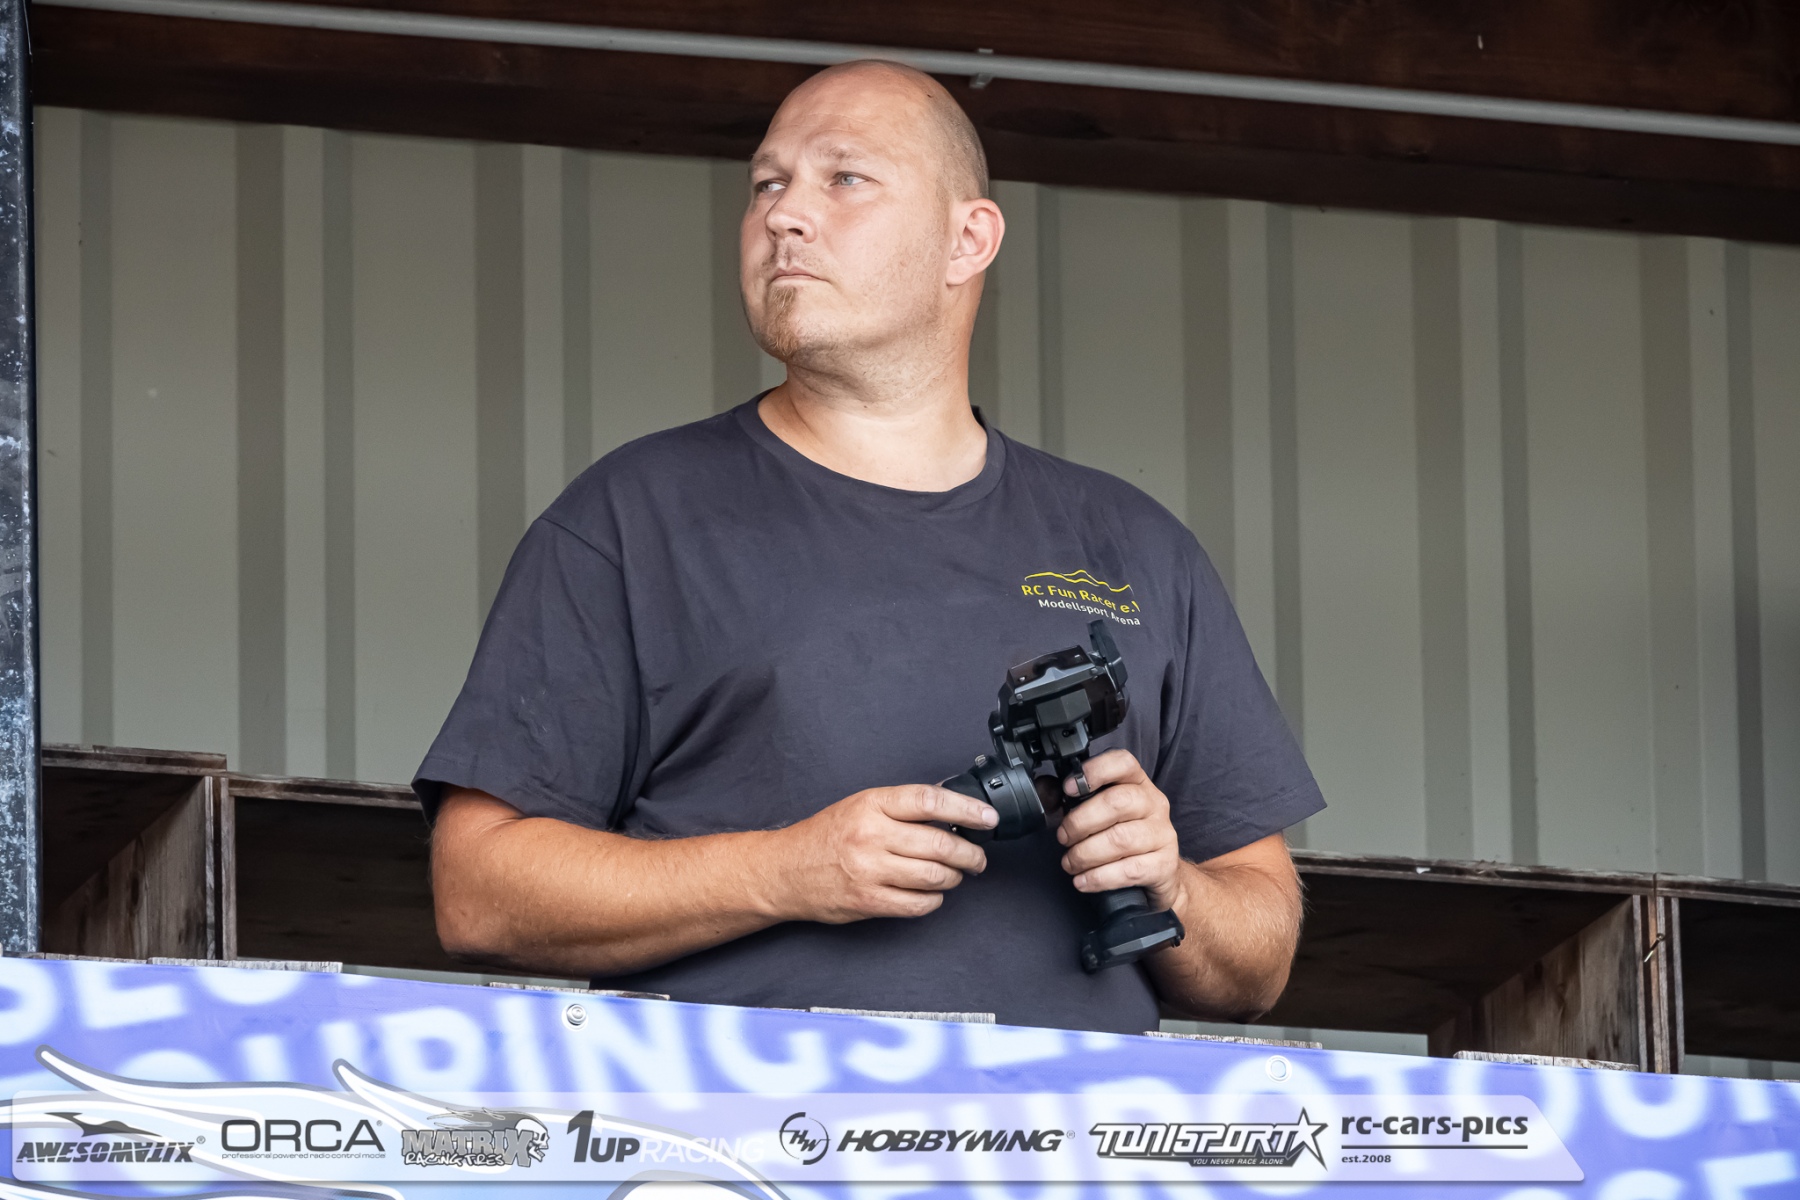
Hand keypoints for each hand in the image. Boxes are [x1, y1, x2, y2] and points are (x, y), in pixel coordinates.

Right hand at [772, 785, 997, 923]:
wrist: (785, 870)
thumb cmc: (826, 836)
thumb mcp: (860, 805)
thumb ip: (901, 806)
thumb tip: (950, 805)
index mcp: (871, 804)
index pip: (930, 801)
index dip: (967, 809)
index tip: (988, 818)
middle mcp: (871, 835)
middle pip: (939, 843)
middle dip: (969, 853)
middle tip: (977, 858)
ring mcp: (869, 870)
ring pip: (934, 876)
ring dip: (954, 877)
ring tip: (955, 874)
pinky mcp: (868, 900)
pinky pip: (918, 904)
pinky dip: (934, 900)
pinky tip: (932, 893)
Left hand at [1055, 749, 1185, 911]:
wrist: (1157, 874)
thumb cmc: (1120, 838)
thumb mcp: (1096, 812)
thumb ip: (1067, 798)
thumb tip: (1045, 791)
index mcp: (1137, 783)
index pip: (1123, 762)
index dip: (1095, 771)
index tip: (1069, 788)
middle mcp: (1154, 804)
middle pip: (1117, 802)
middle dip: (1080, 823)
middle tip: (1064, 838)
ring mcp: (1162, 834)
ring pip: (1121, 839)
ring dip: (1086, 854)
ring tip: (1071, 863)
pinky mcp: (1164, 864)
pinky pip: (1129, 870)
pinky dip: (1099, 877)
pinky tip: (1083, 881)